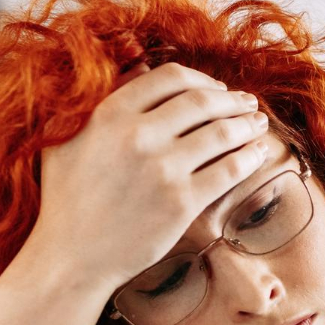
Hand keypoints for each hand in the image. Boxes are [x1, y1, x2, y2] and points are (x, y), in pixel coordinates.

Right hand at [23, 63, 270, 291]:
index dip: (201, 79)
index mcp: (109, 113)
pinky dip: (249, 157)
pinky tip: (258, 153)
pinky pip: (228, 170)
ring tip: (258, 124)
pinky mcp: (182, 202)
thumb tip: (141, 67)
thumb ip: (103, 100)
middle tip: (248, 103)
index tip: (216, 88)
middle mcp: (138, 135)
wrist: (71, 257)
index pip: (170, 77)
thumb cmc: (67, 199)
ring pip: (221, 133)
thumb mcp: (66, 137)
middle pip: (202, 101)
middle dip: (232, 99)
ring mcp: (162, 168)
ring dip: (247, 124)